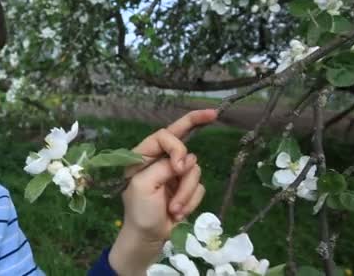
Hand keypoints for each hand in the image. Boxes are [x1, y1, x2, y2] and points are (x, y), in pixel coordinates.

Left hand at [108, 109, 217, 274]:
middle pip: (183, 136)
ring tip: (174, 209)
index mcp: (143, 156)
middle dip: (196, 124)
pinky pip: (199, 187)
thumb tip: (186, 161)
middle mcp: (159, 161)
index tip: (179, 166)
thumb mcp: (144, 185)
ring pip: (194, 169)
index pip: (164, 135)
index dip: (176, 146)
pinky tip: (178, 212)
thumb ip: (163, 167)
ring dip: (186, 192)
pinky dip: (190, 201)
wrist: (147, 240)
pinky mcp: (185, 189)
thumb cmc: (140, 212)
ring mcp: (174, 175)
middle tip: (213, 114)